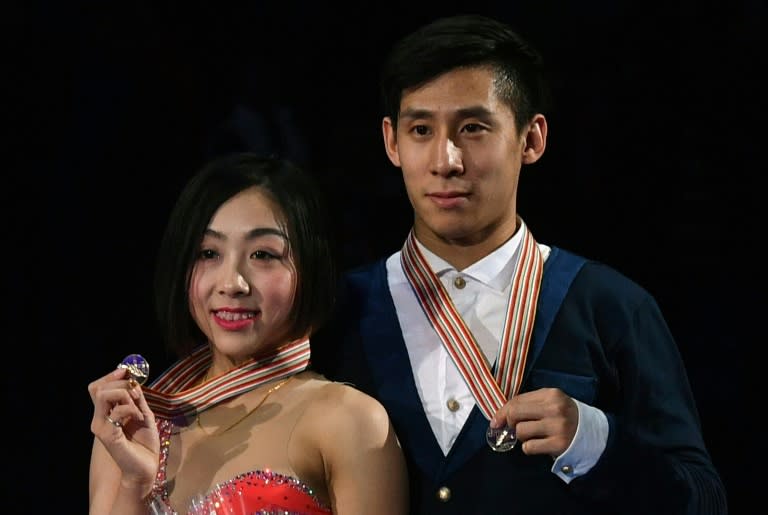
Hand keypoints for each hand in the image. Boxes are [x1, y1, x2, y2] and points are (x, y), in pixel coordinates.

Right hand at [88, 366, 159, 489]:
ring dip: (124, 394)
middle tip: (136, 392)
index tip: (126, 371)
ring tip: (137, 406)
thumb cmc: (144, 441)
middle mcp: (99, 418)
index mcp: (107, 412)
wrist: (146, 465)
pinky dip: (132, 409)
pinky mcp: (107, 435)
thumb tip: (133, 379)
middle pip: (97, 388)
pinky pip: (117, 411)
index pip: (97, 388)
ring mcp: (101, 426)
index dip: (110, 376)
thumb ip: (136, 397)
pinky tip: (139, 417)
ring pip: (103, 395)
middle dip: (120, 383)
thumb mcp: (143, 413)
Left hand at [490, 387, 577, 457]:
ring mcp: (557, 427)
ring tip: (533, 435)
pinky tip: (539, 444)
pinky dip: (529, 448)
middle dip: (510, 422)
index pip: (517, 400)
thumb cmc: (563, 415)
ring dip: (522, 436)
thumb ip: (527, 404)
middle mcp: (554, 409)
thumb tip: (499, 417)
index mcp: (551, 394)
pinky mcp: (558, 444)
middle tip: (515, 428)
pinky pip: (529, 447)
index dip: (502, 411)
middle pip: (515, 414)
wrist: (590, 432)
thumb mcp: (550, 402)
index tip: (495, 421)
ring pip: (520, 432)